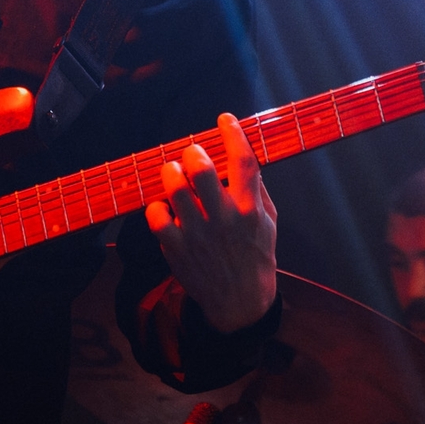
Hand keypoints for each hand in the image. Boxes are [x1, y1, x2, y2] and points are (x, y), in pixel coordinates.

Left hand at [145, 114, 277, 332]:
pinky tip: (164, 208)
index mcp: (250, 209)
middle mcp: (223, 218)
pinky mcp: (176, 248)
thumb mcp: (269, 223)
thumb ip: (257, 190)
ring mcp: (197, 233)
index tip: (225, 119)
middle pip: (201, 169)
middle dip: (193, 151)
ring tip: (174, 173)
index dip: (233, 133)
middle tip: (192, 152)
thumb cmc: (255, 257)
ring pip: (174, 187)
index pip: (243, 161)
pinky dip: (156, 207)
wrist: (240, 304)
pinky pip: (156, 215)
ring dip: (171, 172)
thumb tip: (244, 157)